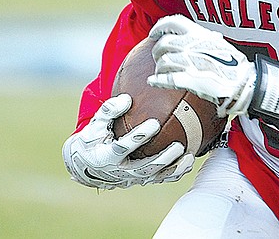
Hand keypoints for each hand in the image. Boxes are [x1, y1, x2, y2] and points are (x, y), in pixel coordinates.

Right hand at [62, 94, 194, 189]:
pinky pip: (161, 178)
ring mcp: (133, 177)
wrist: (89, 164)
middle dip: (163, 157)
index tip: (154, 123)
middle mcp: (122, 170)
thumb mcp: (95, 124)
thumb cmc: (94, 139)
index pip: (124, 147)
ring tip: (188, 156)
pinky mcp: (141, 179)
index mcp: (108, 156)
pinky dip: (175, 172)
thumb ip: (109, 110)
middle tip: (178, 145)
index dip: (139, 136)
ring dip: (173, 167)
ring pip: (156, 175)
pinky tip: (189, 162)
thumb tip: (127, 98)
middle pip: (145, 167)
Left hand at [146, 15, 257, 117]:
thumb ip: (203, 38)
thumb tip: (196, 35)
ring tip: (162, 72)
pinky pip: (166, 78)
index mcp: (199, 34)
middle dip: (158, 51)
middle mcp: (192, 45)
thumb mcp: (218, 43)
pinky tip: (153, 81)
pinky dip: (157, 80)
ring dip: (159, 67)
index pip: (173, 22)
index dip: (159, 27)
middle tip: (159, 57)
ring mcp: (190, 62)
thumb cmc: (234, 64)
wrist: (244, 83)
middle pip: (163, 44)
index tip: (153, 33)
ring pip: (163, 61)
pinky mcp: (189, 79)